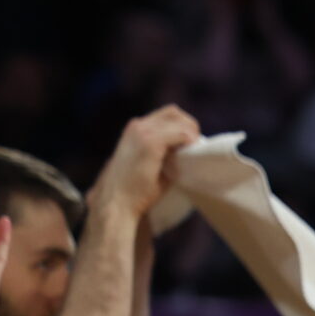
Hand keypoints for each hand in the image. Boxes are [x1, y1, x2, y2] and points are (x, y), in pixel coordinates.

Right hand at [87, 104, 202, 222]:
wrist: (117, 203)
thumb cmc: (134, 190)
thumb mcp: (150, 165)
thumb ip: (166, 153)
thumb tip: (187, 150)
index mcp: (135, 130)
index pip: (165, 116)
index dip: (182, 126)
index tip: (191, 144)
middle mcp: (137, 127)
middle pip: (173, 112)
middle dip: (189, 125)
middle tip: (197, 143)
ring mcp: (142, 133)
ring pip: (177, 118)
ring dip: (191, 131)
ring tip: (196, 148)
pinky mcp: (150, 143)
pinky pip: (180, 133)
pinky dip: (189, 139)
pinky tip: (193, 149)